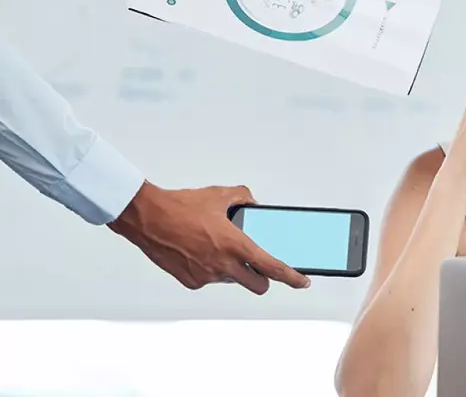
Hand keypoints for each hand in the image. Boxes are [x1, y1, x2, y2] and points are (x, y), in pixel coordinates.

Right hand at [108, 181, 310, 293]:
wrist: (147, 217)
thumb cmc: (181, 206)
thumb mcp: (220, 195)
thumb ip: (244, 198)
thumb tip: (253, 204)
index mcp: (235, 245)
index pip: (272, 267)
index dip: (291, 277)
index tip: (302, 281)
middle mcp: (223, 265)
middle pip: (257, 285)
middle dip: (262, 278)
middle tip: (259, 266)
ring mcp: (206, 276)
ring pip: (231, 279)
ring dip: (232, 269)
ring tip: (215, 246)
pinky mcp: (190, 281)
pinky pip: (209, 279)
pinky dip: (210, 269)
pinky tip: (199, 251)